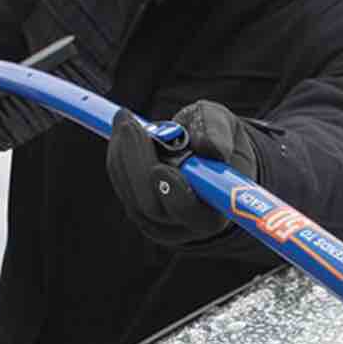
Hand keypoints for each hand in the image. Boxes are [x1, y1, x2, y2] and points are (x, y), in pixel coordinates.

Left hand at [106, 99, 261, 248]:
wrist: (207, 148)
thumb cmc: (219, 138)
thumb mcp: (223, 123)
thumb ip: (218, 131)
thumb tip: (206, 146)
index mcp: (215, 210)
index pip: (192, 214)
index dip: (176, 196)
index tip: (160, 168)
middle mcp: (186, 224)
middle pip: (152, 207)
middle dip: (137, 164)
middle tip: (130, 125)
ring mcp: (159, 222)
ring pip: (131, 195)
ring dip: (123, 155)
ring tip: (126, 120)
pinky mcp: (139, 211)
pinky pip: (123, 187)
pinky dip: (118, 158)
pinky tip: (124, 134)